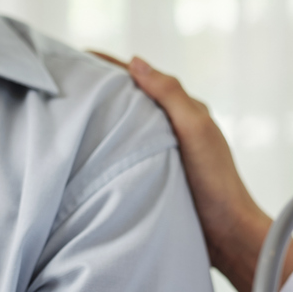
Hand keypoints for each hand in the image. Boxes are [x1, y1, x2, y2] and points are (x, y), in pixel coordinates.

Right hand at [92, 53, 292, 291]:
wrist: (228, 235)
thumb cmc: (217, 182)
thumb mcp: (195, 130)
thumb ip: (170, 95)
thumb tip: (136, 62)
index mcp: (185, 110)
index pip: (142, 78)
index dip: (111, 66)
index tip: (77, 56)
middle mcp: (174, 128)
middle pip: (131, 100)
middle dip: (101, 90)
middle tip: (65, 84)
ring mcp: (164, 153)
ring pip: (127, 127)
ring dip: (102, 119)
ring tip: (69, 115)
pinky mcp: (156, 177)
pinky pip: (127, 154)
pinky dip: (108, 147)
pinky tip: (88, 153)